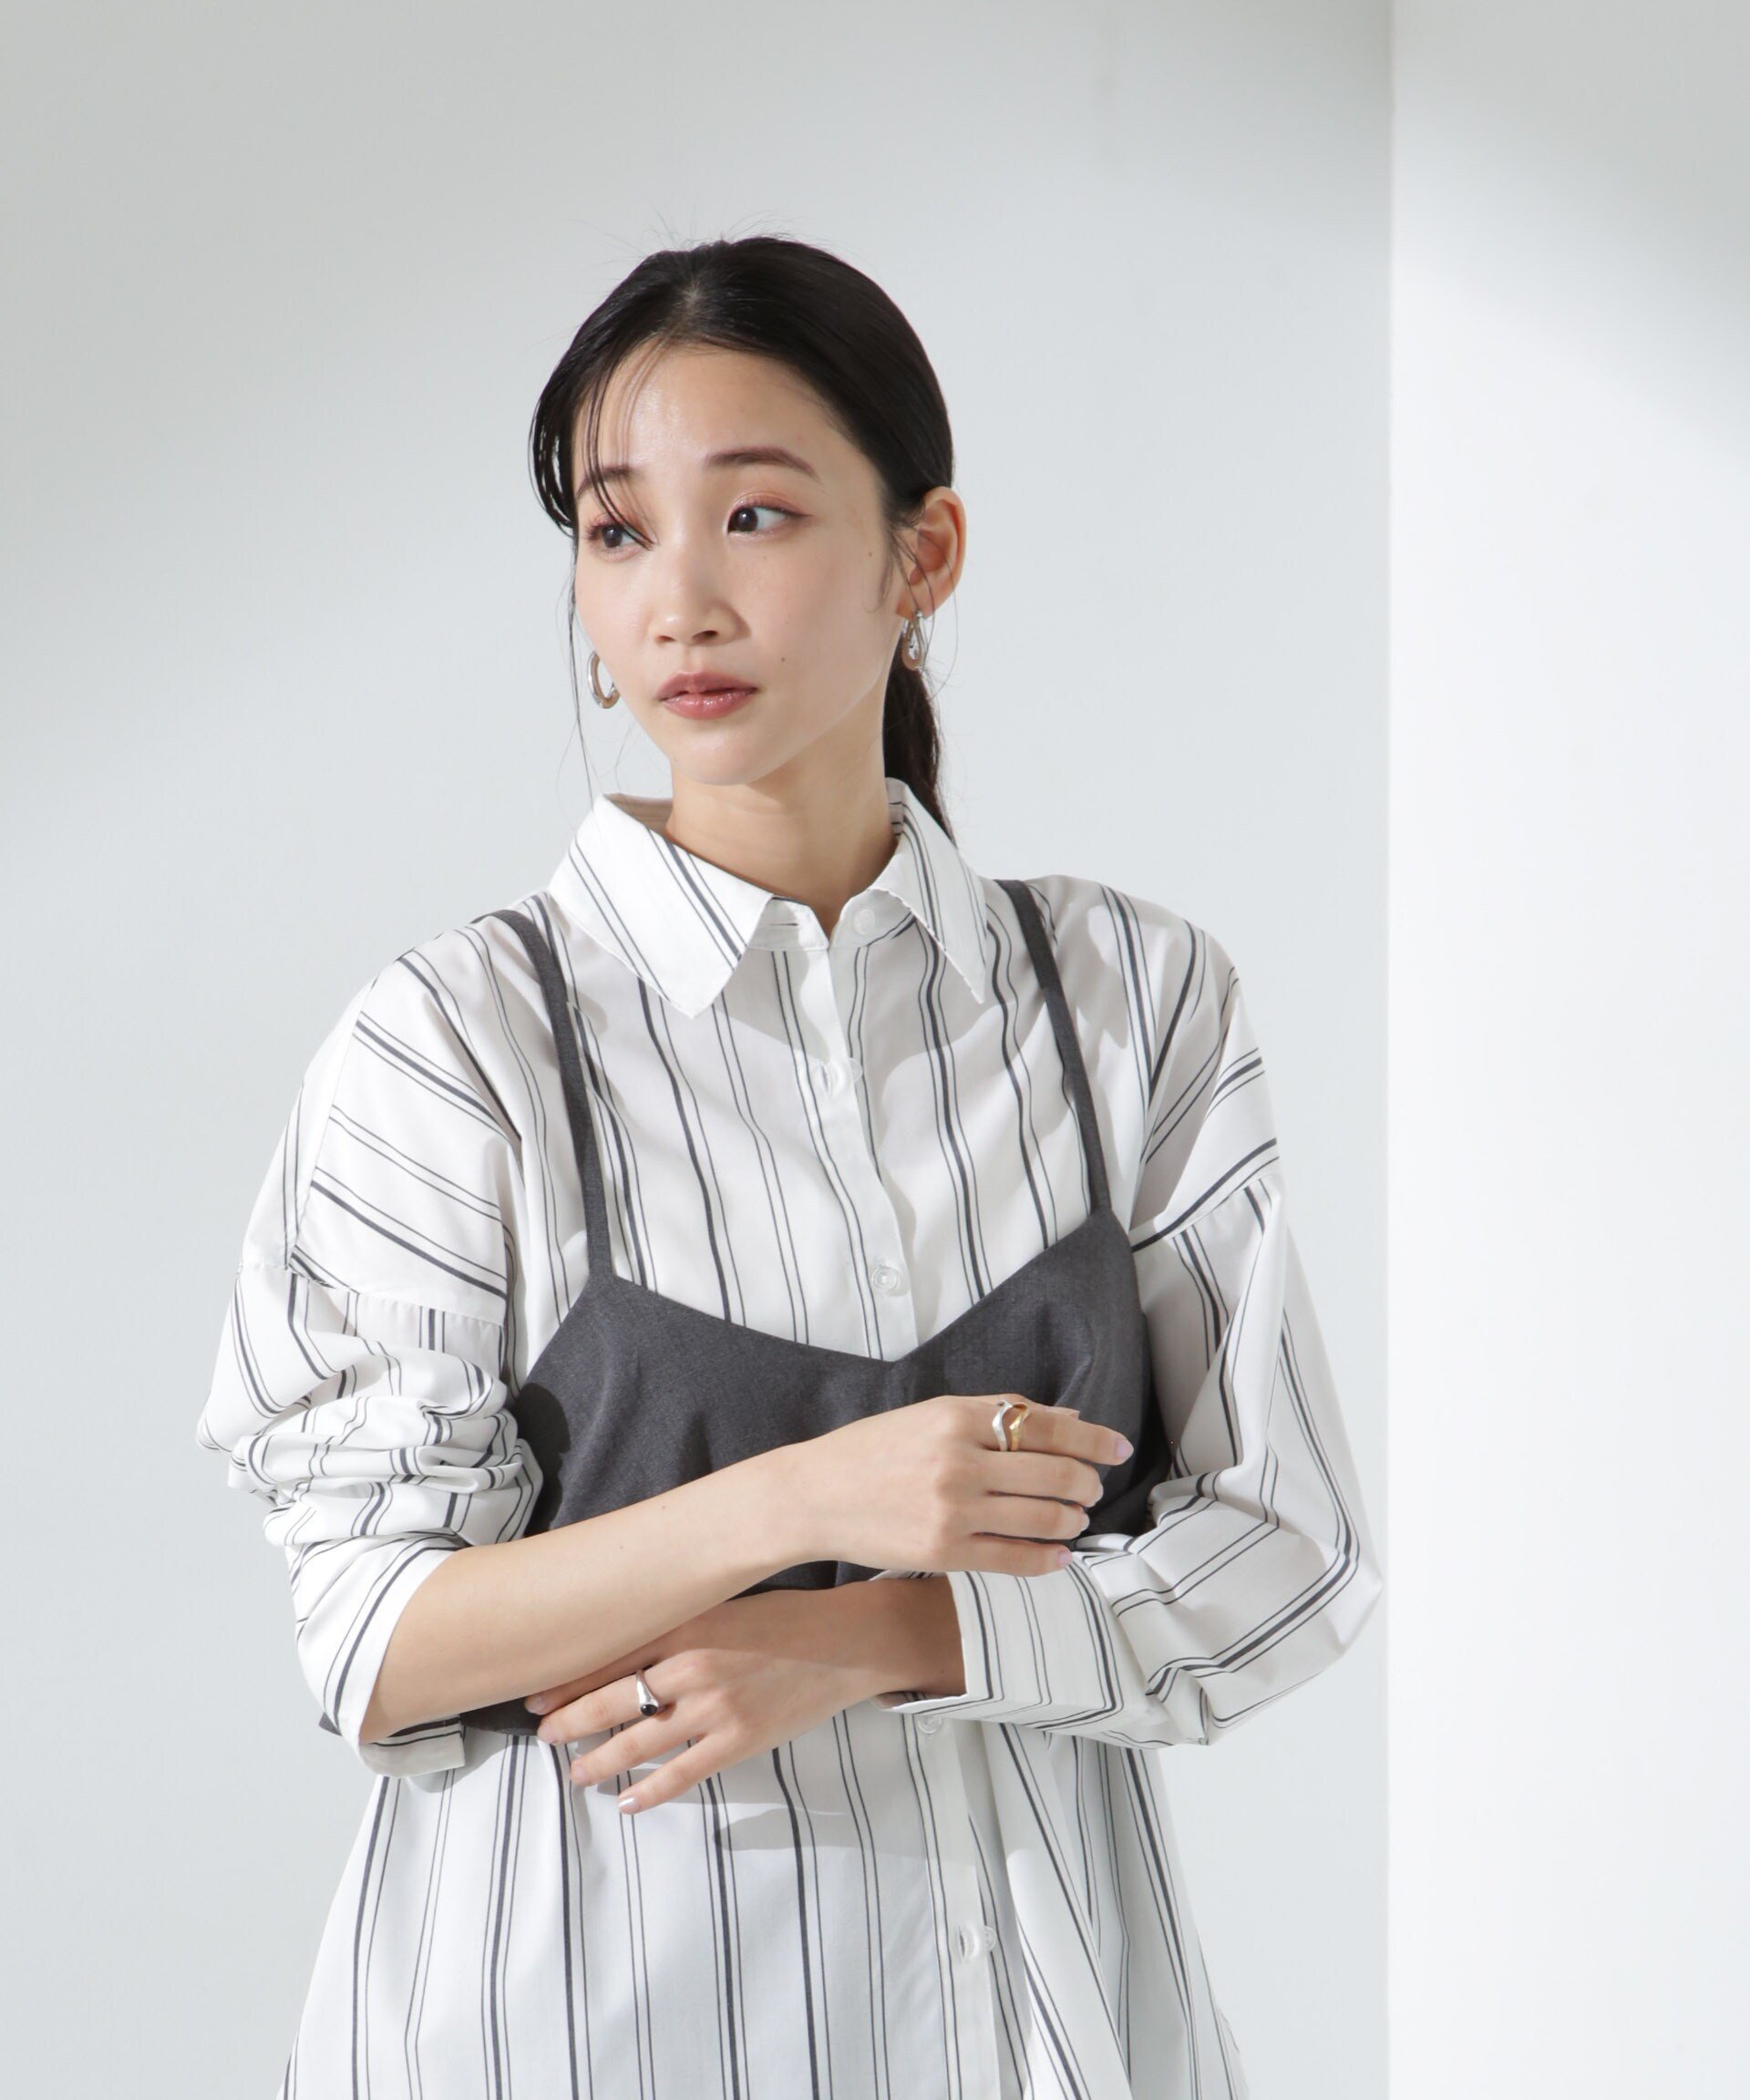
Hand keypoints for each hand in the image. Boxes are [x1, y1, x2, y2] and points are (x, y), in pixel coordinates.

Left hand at [520, 1588, 892, 1813]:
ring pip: (638, 1742)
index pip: (609, 1655)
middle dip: (570, 1720)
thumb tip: (626, 1643)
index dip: (567, 1678)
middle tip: (544, 1734)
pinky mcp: (739, 1741)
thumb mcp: (722, 1606)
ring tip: (576, 1772)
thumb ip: (677, 1625)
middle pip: (612, 1700)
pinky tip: (627, 1802)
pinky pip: (683, 1774)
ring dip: (600, 1761)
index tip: (536, 1693)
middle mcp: (692, 1667)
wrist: (845, 1641)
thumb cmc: (784, 1618)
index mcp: (686, 1626)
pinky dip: (650, 1792)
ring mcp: (715, 1708)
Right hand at [785, 1395, 1132, 1575]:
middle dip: (1086, 1483)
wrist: (816, 1495)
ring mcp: (953, 1510)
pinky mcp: (944, 1552)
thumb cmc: (875, 1449)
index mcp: (957, 1416)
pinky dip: (1047, 1557)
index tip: (1116, 1448)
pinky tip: (1059, 1554)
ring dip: (1072, 1519)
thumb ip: (1000, 1412)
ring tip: (1074, 1518)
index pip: (1046, 1427)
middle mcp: (959, 1461)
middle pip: (1054, 1473)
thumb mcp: (933, 1413)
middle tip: (1091, 1488)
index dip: (1092, 1440)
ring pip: (1042, 1517)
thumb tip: (1069, 1422)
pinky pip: (1014, 1558)